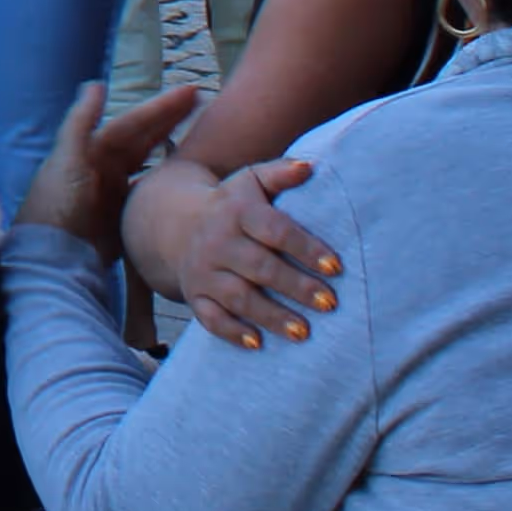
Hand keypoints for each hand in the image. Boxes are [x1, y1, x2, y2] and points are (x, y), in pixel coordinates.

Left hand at [20, 72, 202, 243]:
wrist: (54, 254)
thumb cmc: (58, 203)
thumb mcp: (67, 159)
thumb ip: (80, 121)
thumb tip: (96, 84)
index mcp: (93, 150)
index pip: (133, 123)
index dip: (161, 108)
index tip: (190, 92)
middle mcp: (105, 168)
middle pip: (145, 139)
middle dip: (171, 119)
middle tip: (202, 102)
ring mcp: (116, 193)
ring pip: (151, 164)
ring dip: (173, 149)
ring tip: (202, 135)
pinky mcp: (124, 218)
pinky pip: (151, 193)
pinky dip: (167, 184)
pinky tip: (186, 179)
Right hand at [142, 155, 342, 346]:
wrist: (175, 224)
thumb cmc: (231, 205)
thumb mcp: (250, 180)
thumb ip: (280, 174)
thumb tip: (311, 167)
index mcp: (236, 212)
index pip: (274, 230)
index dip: (306, 249)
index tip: (336, 267)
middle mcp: (217, 242)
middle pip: (260, 267)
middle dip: (296, 287)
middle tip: (330, 304)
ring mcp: (203, 271)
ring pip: (238, 297)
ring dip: (271, 316)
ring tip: (304, 331)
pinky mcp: (194, 294)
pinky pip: (209, 317)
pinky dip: (232, 332)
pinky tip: (258, 343)